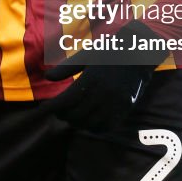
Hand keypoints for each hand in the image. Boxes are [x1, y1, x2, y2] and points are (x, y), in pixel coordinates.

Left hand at [44, 21, 161, 131]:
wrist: (138, 54)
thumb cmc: (109, 52)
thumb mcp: (86, 55)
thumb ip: (66, 68)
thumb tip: (47, 78)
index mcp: (91, 78)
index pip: (66, 100)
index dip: (51, 107)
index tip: (42, 109)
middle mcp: (103, 93)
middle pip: (76, 114)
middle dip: (63, 115)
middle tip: (58, 111)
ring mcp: (115, 102)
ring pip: (89, 123)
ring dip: (77, 122)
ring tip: (71, 116)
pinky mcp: (124, 108)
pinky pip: (106, 126)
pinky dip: (94, 128)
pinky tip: (88, 122)